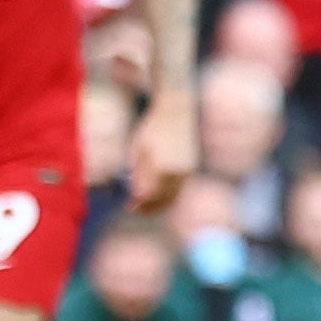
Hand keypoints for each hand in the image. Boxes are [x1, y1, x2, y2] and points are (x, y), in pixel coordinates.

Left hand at [128, 93, 193, 213]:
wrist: (177, 110)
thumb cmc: (152, 127)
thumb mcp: (138, 149)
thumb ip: (137, 173)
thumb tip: (136, 194)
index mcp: (160, 167)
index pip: (149, 195)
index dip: (138, 204)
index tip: (129, 207)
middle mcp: (176, 172)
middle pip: (162, 200)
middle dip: (149, 208)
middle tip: (136, 209)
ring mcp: (187, 170)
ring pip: (174, 197)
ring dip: (160, 204)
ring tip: (147, 205)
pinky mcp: (191, 168)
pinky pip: (180, 189)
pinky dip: (170, 195)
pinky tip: (159, 194)